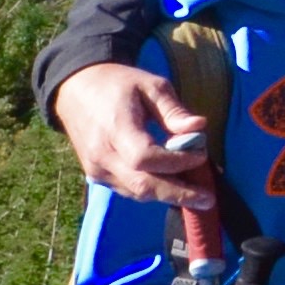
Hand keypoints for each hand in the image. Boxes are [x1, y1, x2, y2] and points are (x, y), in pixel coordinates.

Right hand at [56, 62, 215, 207]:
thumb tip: (199, 128)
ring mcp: (96, 169)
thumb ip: (173, 110)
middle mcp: (102, 155)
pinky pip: (127, 190)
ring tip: (197, 195)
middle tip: (208, 199)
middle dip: (178, 194)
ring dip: (167, 195)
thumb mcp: (150, 86)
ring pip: (136, 192)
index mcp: (115, 129)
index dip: (176, 162)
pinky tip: (173, 186)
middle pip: (142, 185)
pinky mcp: (96, 175)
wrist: (76, 90)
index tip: (201, 155)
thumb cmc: (118, 84)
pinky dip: (151, 191)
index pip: (146, 158)